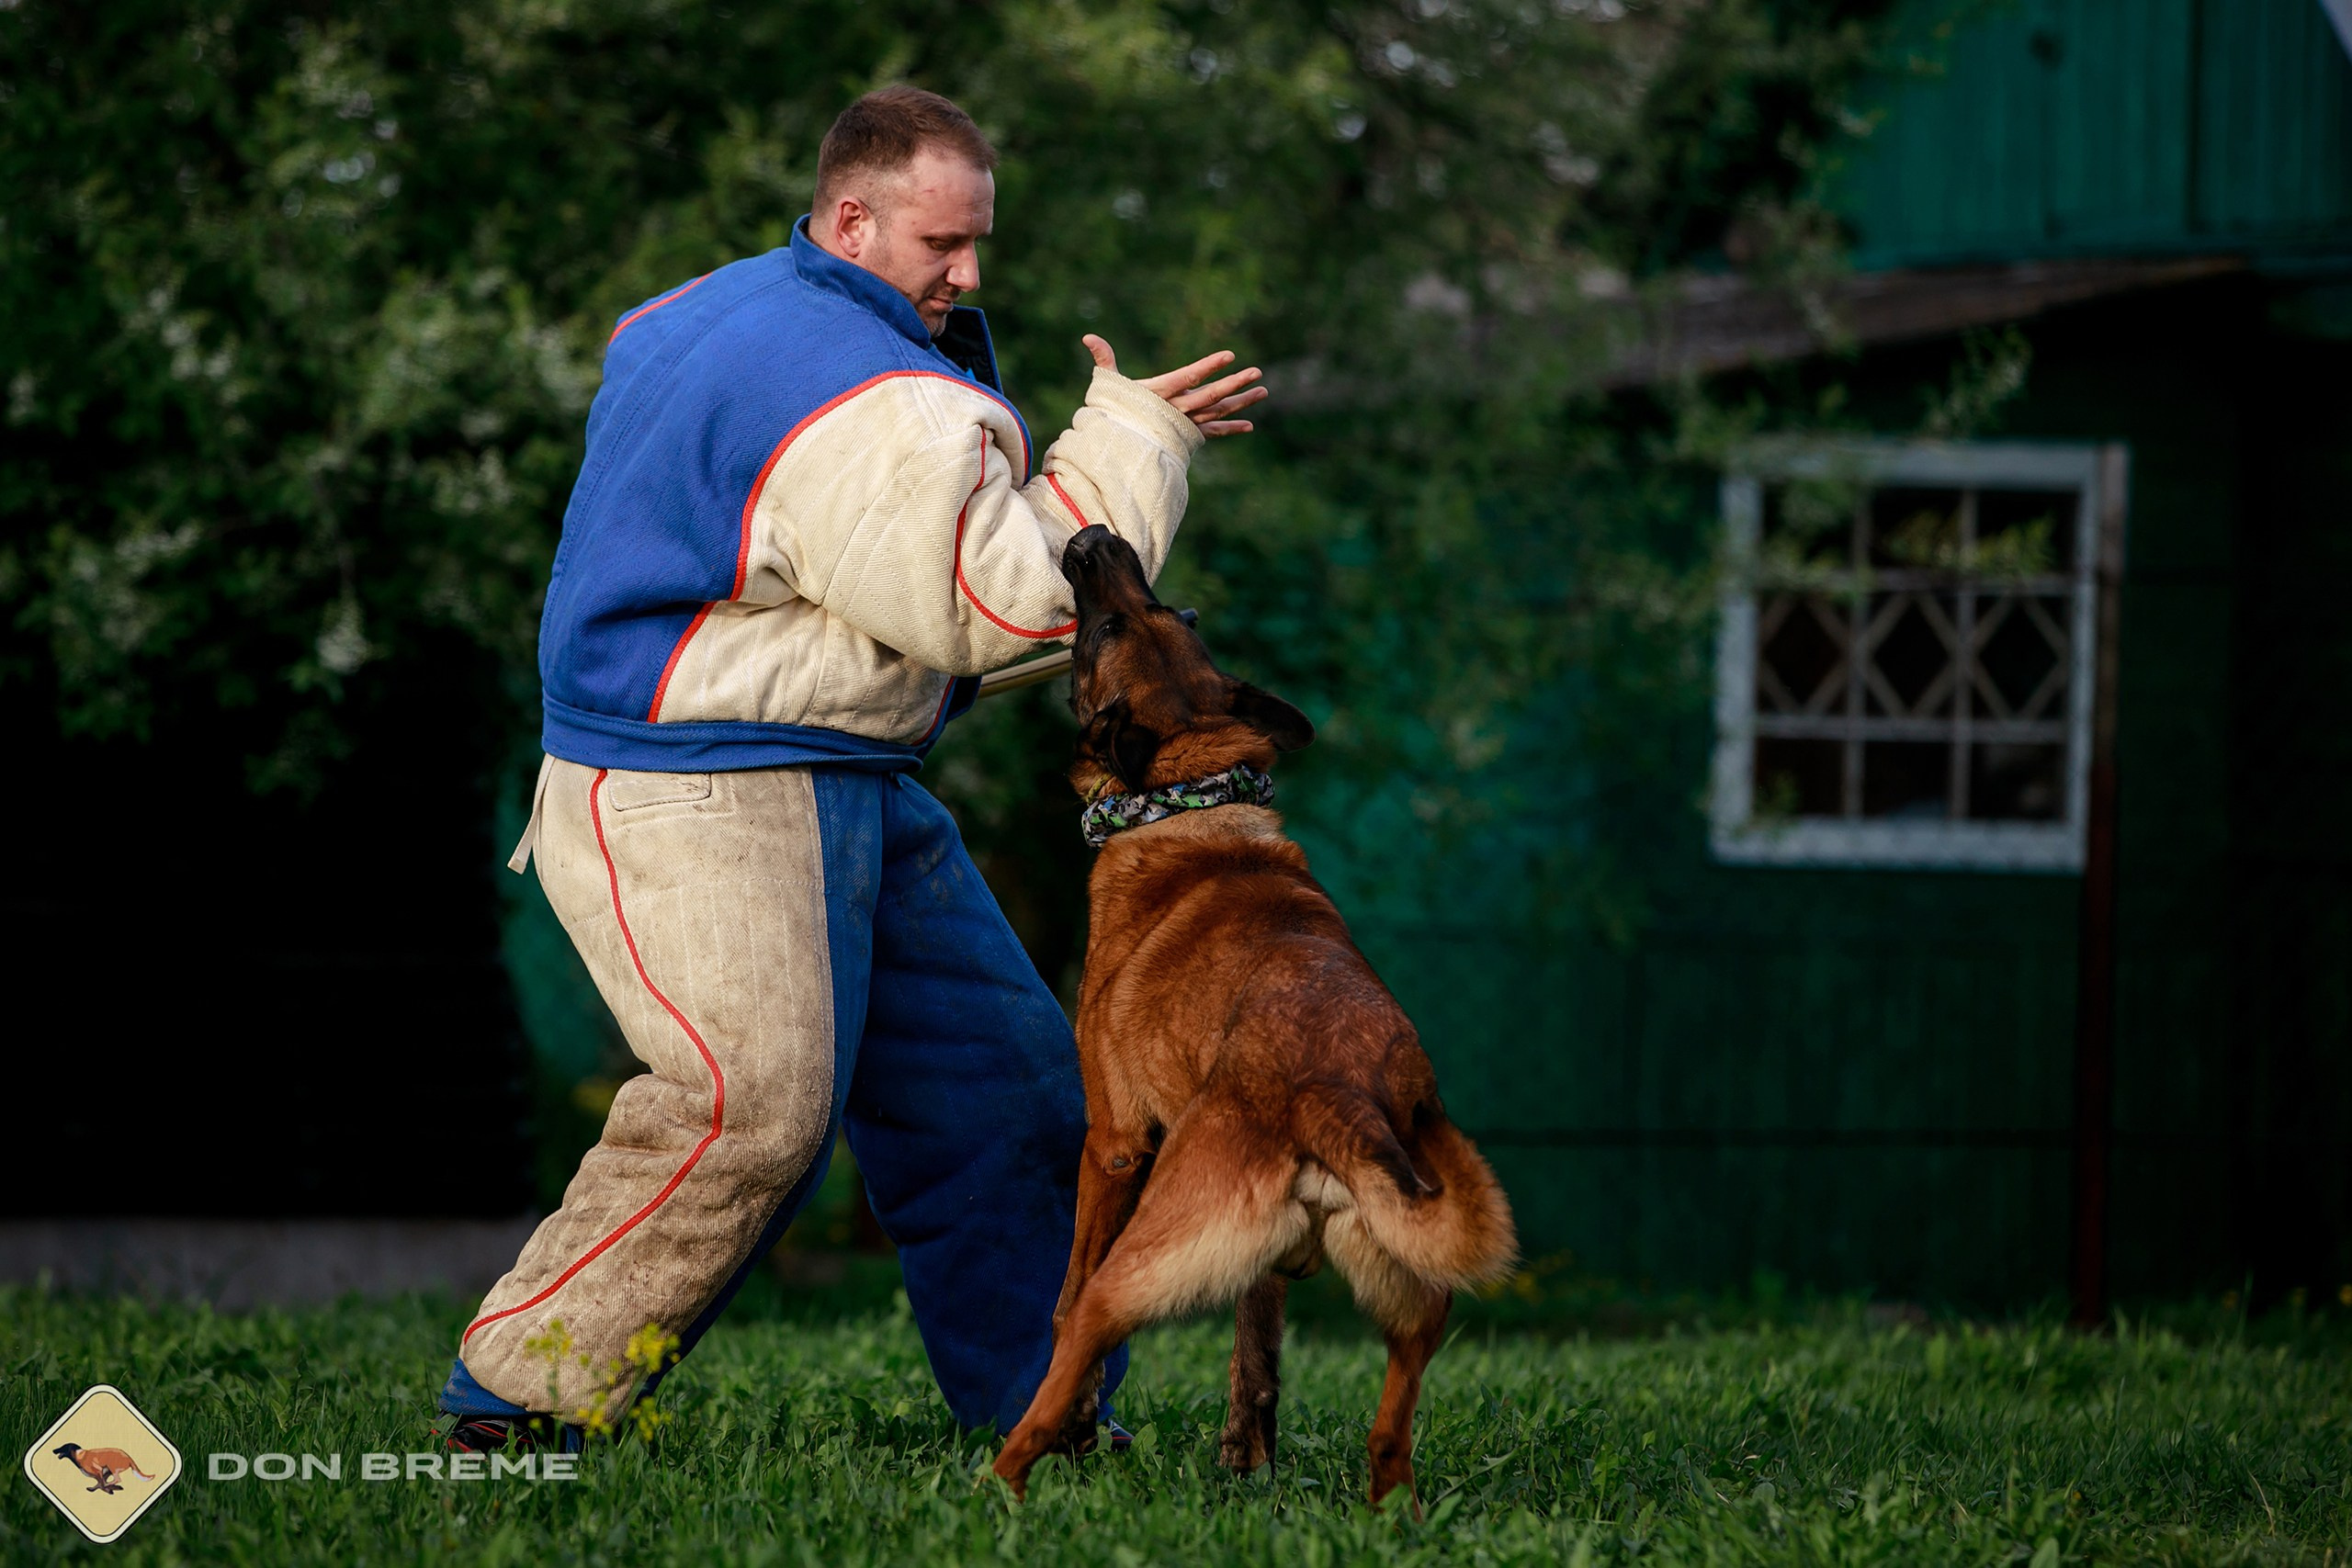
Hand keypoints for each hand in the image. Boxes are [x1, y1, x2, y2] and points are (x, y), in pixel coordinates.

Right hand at [1084, 335, 1266, 436]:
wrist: (1116, 448)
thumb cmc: (1111, 413)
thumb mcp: (1107, 385)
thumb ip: (1104, 358)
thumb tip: (1087, 336)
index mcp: (1160, 393)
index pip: (1189, 376)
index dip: (1208, 366)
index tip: (1229, 356)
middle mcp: (1176, 409)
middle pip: (1210, 396)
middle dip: (1235, 383)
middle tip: (1257, 372)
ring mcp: (1184, 424)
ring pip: (1217, 412)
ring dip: (1241, 403)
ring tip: (1263, 391)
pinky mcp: (1188, 436)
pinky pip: (1213, 433)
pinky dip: (1230, 429)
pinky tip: (1249, 426)